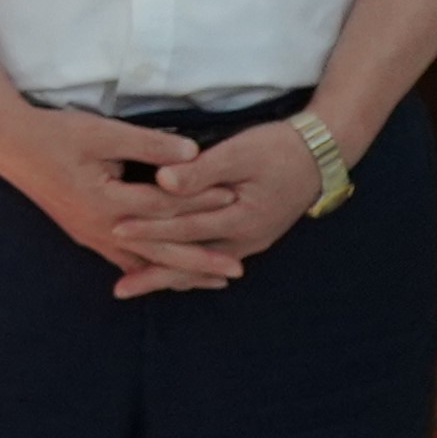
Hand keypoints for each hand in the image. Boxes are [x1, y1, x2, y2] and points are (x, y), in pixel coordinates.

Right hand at [0, 101, 252, 297]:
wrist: (11, 145)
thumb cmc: (57, 134)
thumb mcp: (104, 133)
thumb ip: (149, 145)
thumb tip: (192, 154)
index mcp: (108, 201)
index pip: (164, 205)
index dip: (200, 200)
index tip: (233, 199)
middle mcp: (102, 227)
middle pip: (160, 247)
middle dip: (200, 259)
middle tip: (237, 269)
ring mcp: (92, 235)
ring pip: (143, 261)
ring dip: (178, 272)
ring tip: (211, 281)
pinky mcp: (85, 234)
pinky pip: (123, 260)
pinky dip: (149, 269)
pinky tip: (164, 277)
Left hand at [129, 120, 326, 291]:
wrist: (320, 155)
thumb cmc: (279, 148)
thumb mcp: (240, 152)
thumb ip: (201, 170)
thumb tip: (162, 181)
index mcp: (242, 218)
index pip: (185, 228)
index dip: (149, 229)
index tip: (116, 230)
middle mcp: (247, 240)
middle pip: (192, 261)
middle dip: (155, 274)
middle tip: (120, 290)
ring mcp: (250, 242)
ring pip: (202, 266)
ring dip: (170, 276)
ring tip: (137, 287)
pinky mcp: (250, 237)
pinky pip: (213, 259)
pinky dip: (190, 269)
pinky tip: (171, 275)